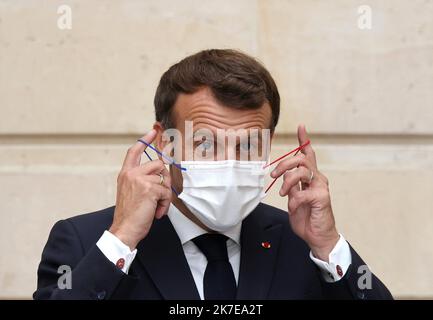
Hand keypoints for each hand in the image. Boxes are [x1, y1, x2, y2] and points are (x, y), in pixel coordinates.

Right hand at [109, 129, 171, 249]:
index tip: (152, 131)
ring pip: (164, 178)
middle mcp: (131, 174)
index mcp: (125, 174)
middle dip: (165, 178)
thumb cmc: (129, 215)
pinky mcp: (149, 189)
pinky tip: (156, 212)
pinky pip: (166, 192)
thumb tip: (160, 175)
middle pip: (158, 163)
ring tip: (156, 206)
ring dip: (164, 195)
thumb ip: (141, 181)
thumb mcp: (131, 192)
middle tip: (162, 194)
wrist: (124, 230)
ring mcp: (140, 180)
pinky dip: (165, 204)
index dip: (145, 140)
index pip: (134, 151)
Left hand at [270, 125, 338, 261]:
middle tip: (273, 175)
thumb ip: (292, 185)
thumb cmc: (307, 217)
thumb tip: (284, 173)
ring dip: (288, 181)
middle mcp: (318, 179)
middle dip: (284, 164)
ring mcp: (321, 187)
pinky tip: (293, 207)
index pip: (308, 154)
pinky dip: (294, 200)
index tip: (301, 126)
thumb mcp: (294, 198)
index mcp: (311, 177)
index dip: (304, 140)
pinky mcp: (322, 198)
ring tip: (283, 193)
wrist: (318, 236)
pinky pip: (302, 192)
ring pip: (302, 171)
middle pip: (301, 159)